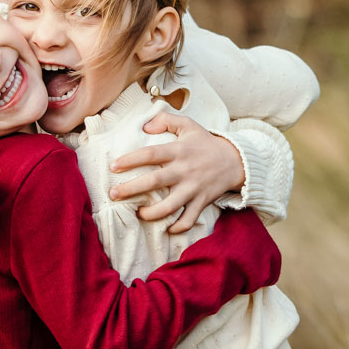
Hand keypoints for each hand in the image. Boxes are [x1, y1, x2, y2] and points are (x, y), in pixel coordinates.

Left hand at [110, 112, 245, 233]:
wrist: (235, 161)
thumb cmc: (206, 143)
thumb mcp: (189, 124)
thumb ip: (166, 119)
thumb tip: (144, 126)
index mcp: (179, 151)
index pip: (150, 154)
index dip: (130, 160)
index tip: (113, 167)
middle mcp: (185, 170)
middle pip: (154, 181)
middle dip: (131, 189)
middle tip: (113, 194)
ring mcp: (193, 188)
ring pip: (169, 206)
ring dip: (151, 213)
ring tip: (138, 213)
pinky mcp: (202, 202)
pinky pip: (188, 220)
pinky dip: (177, 227)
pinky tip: (166, 228)